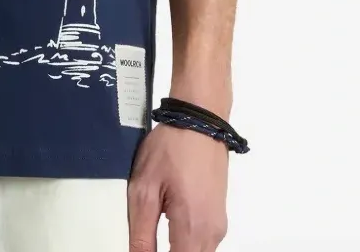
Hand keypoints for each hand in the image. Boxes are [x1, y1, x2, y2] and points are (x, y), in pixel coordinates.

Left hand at [128, 124, 228, 251]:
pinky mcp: (218, 216)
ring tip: (156, 226)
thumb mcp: (144, 188)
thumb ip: (141, 233)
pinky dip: (185, 241)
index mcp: (192, 229)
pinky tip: (168, 221)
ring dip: (175, 248)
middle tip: (146, 240)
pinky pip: (202, 242)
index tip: (143, 248)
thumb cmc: (172, 148)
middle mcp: (211, 234)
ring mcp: (218, 226)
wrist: (200, 122)